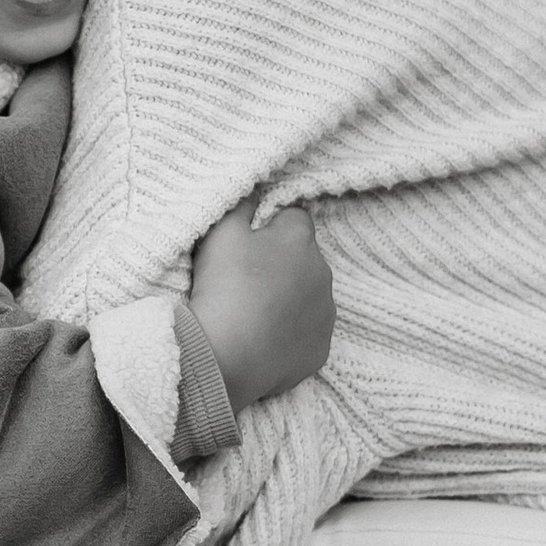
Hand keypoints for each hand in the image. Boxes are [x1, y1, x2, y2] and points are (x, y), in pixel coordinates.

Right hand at [187, 200, 332, 409]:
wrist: (225, 356)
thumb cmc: (223, 288)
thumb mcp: (220, 234)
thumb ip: (239, 205)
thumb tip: (253, 190)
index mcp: (300, 240)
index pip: (294, 217)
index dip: (270, 227)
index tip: (249, 243)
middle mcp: (322, 274)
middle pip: (304, 259)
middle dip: (282, 264)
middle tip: (246, 281)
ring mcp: (325, 315)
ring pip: (309, 297)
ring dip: (289, 300)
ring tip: (253, 314)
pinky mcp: (320, 349)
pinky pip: (307, 335)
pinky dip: (290, 335)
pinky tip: (263, 340)